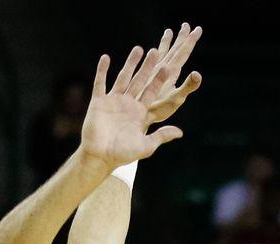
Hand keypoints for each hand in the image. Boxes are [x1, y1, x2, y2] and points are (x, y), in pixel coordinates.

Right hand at [79, 23, 202, 167]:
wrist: (100, 157)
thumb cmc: (123, 154)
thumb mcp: (146, 146)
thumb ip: (161, 136)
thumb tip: (180, 132)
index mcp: (140, 113)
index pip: (152, 92)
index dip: (159, 80)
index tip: (167, 67)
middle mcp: (128, 104)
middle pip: (140, 81)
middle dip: (147, 67)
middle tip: (155, 51)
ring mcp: (113, 101)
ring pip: (123, 78)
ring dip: (130, 64)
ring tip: (138, 49)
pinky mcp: (99, 102)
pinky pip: (100, 83)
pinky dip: (102, 71)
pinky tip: (105, 57)